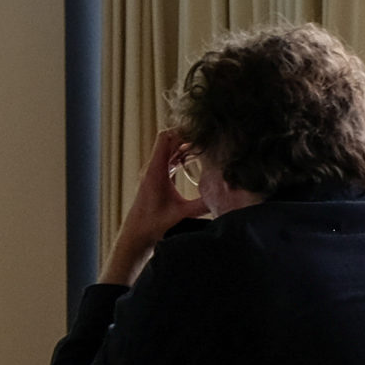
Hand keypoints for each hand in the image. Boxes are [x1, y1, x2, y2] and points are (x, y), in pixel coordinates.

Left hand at [101, 128, 205, 285]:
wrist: (137, 234)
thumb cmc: (154, 224)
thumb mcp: (182, 213)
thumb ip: (203, 204)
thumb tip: (226, 195)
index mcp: (155, 170)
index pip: (165, 138)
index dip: (182, 130)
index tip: (201, 131)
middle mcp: (152, 168)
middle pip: (170, 141)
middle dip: (188, 136)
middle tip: (210, 137)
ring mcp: (154, 172)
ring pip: (170, 151)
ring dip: (186, 147)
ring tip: (207, 145)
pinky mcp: (157, 178)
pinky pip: (170, 161)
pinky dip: (183, 157)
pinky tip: (198, 159)